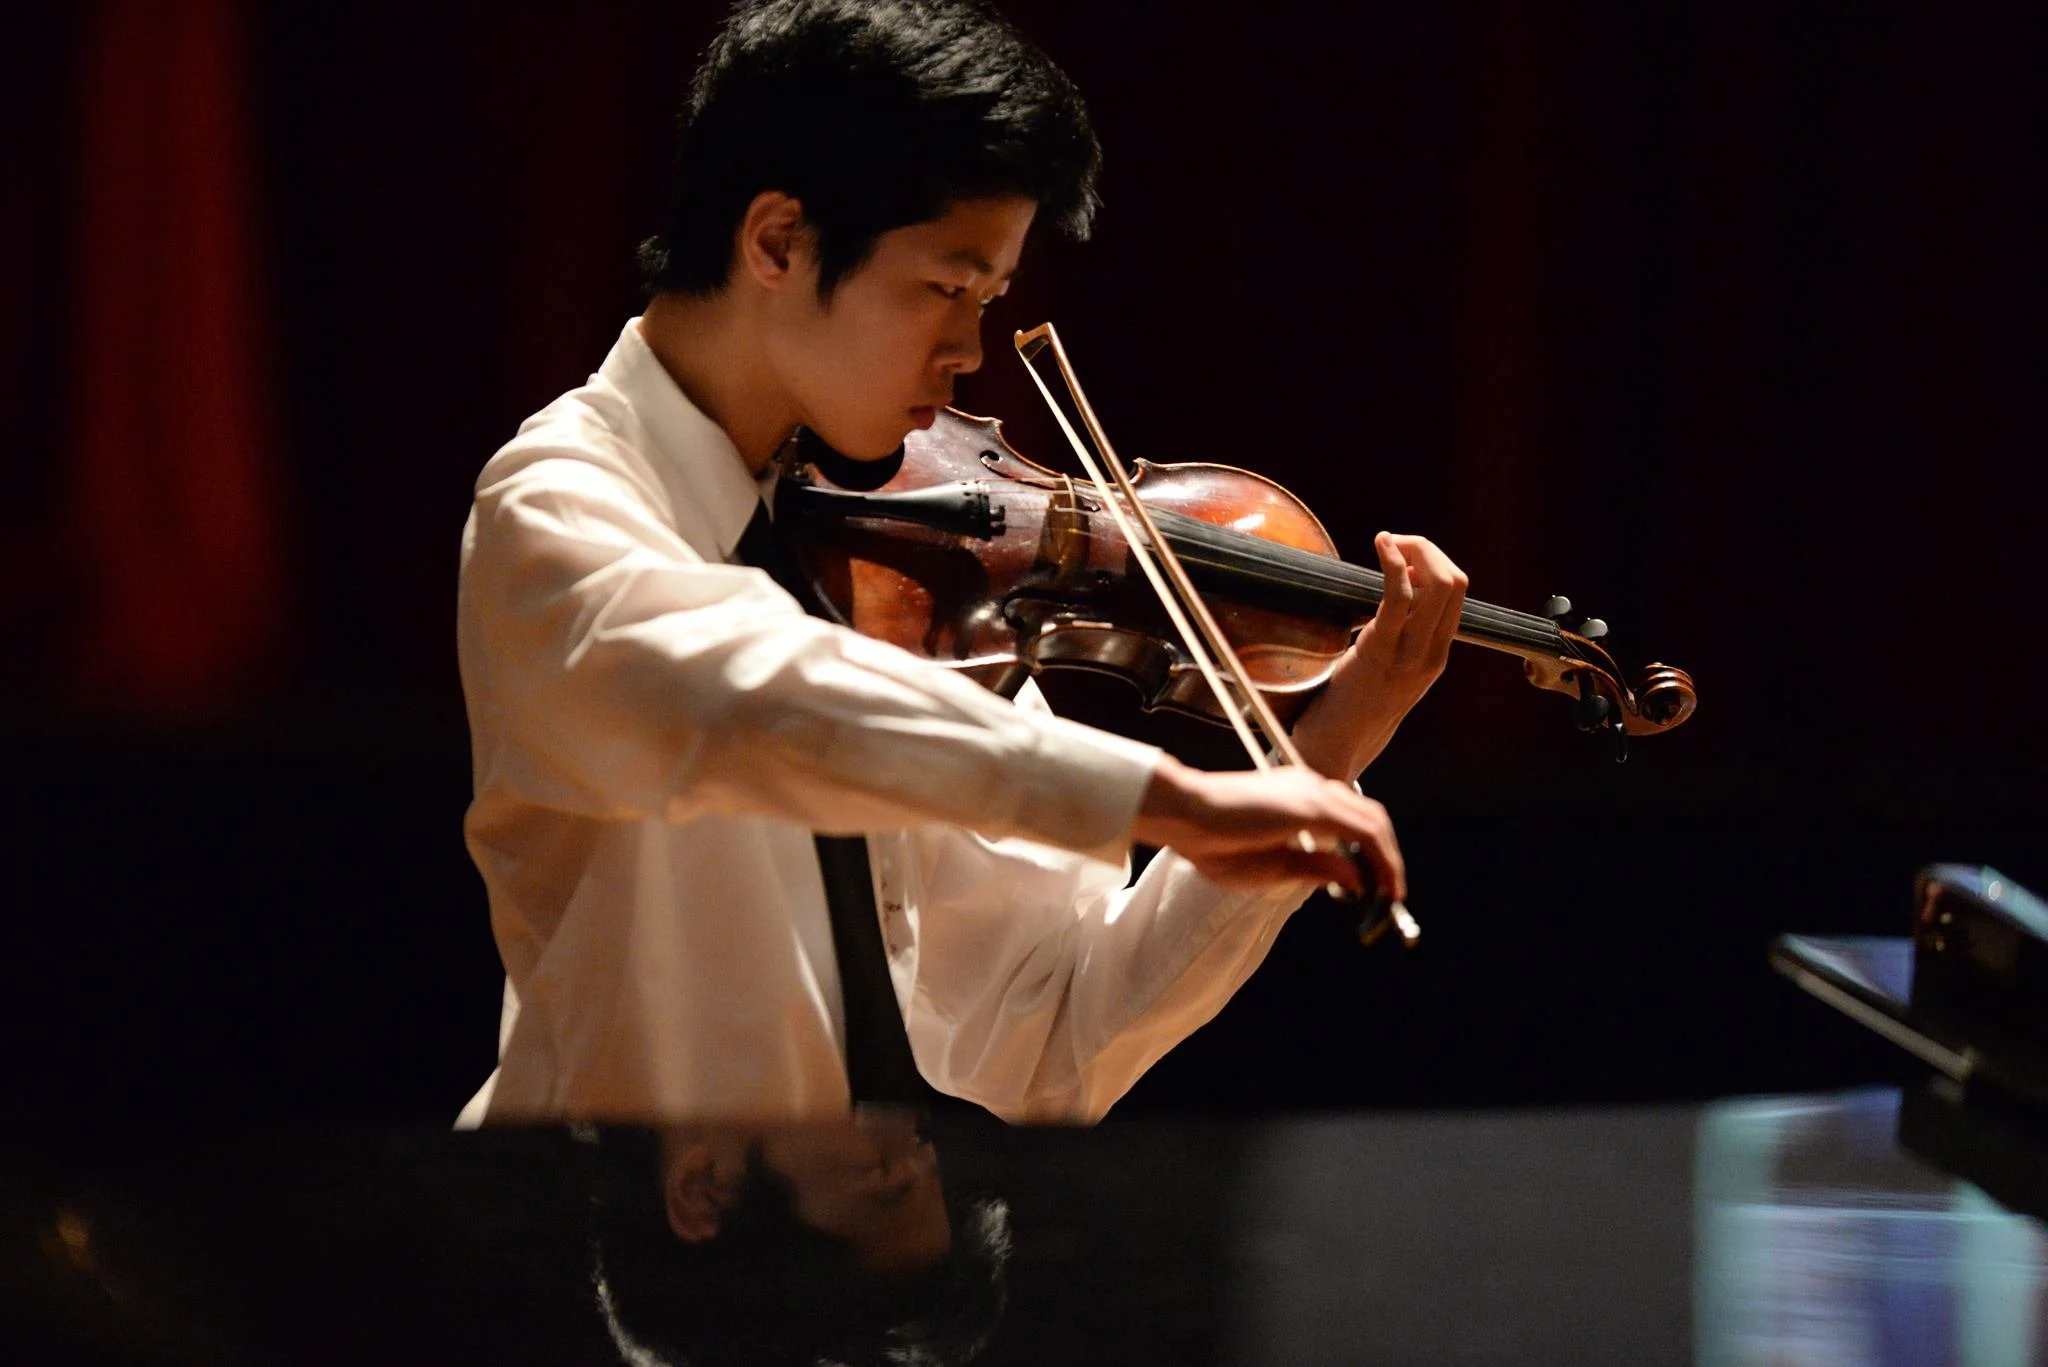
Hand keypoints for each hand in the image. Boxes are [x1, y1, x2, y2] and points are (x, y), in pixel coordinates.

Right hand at [1131, 755, 1404, 899]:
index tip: (1377, 883)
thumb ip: (1315, 867)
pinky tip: (1381, 885)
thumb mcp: (1273, 865)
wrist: (1185, 814)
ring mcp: (1313, 793)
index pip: (1350, 817)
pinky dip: (1380, 859)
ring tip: (1390, 893)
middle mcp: (1311, 786)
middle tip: (1392, 892)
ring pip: (1373, 822)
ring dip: (1388, 860)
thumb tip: (1356, 878)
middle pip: (1370, 816)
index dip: (1370, 851)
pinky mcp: (1313, 807)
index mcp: (1298, 796)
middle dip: (1388, 856)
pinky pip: (1363, 833)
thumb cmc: (1212, 841)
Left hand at [1292, 531, 1466, 780]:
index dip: (1434, 559)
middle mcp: (1432, 653)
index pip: (1458, 591)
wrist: (1337, 744)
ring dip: (1413, 550)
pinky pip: (1400, 597)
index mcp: (1437, 653)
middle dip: (1426, 548)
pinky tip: (1382, 546)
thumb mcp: (1388, 667)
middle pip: (1454, 581)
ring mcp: (1410, 654)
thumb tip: (1392, 588)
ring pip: (1436, 584)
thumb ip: (1398, 633)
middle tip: (1395, 543)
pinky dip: (1394, 562)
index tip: (1404, 553)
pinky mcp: (1381, 652)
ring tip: (1387, 542)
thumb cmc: (1352, 701)